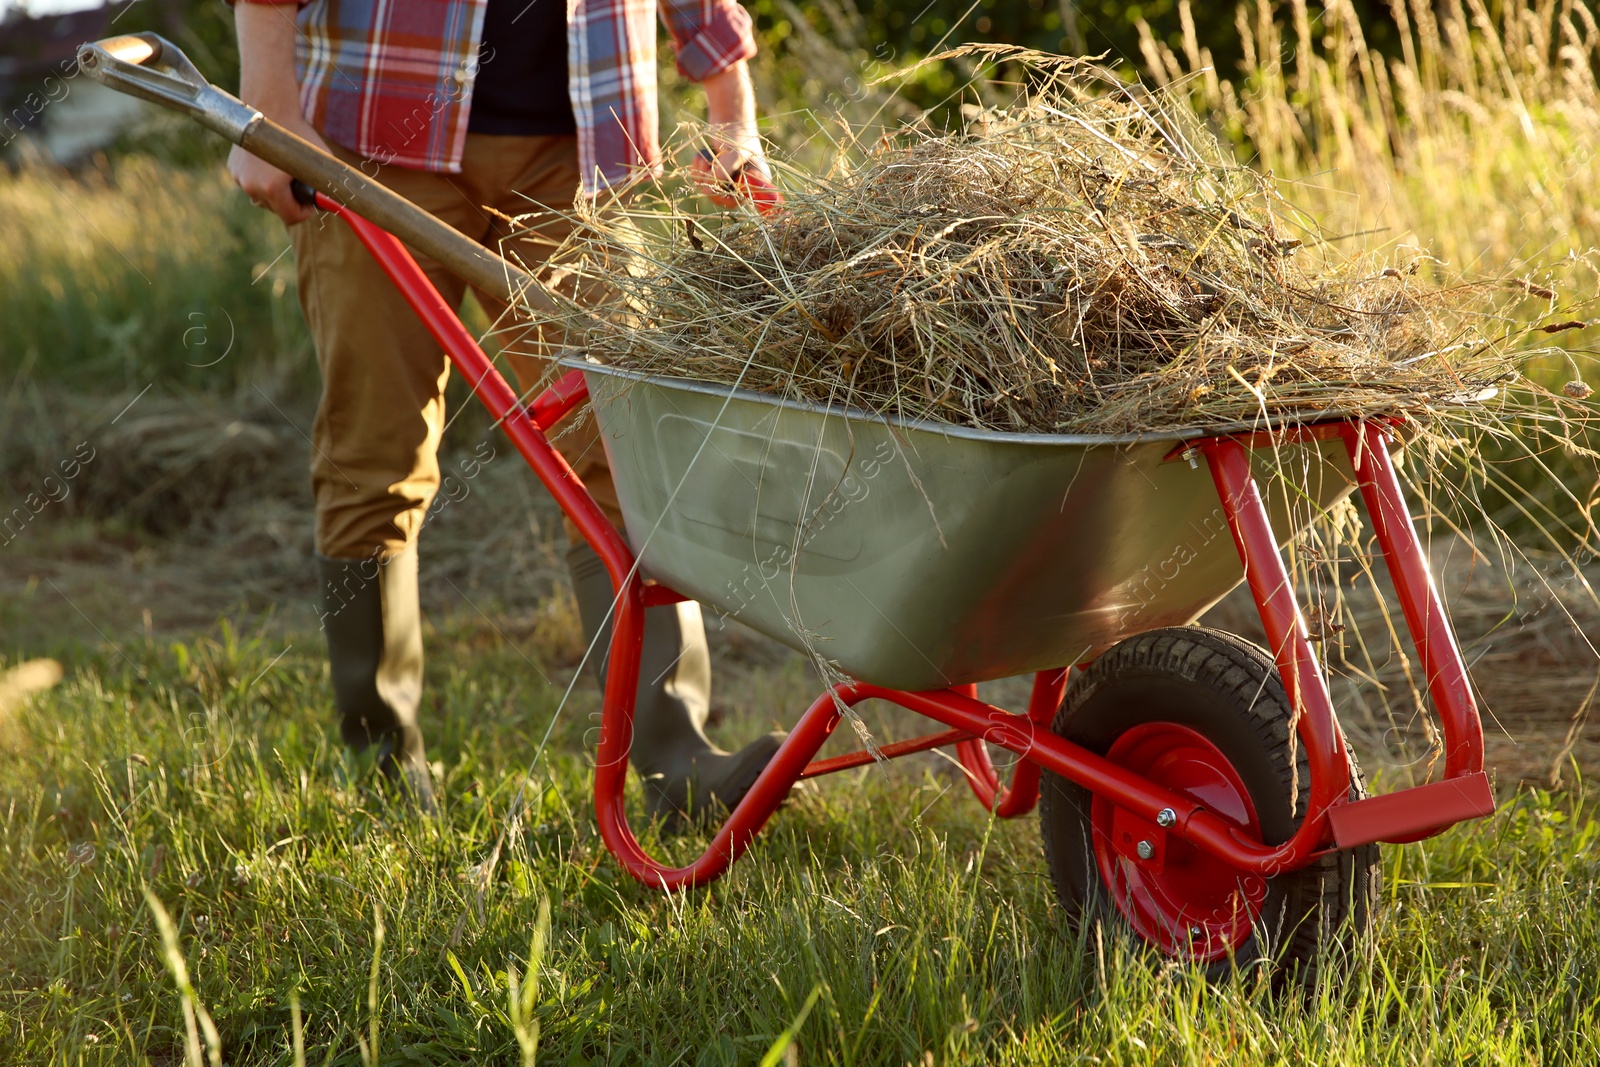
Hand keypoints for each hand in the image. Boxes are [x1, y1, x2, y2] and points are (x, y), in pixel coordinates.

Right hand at [231, 2, 326, 225]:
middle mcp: (251, 187)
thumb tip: (342, 205)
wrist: (271, 107)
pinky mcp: (233, 168)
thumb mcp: (321, 162)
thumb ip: (328, 186)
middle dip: (290, 201)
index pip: (291, 218)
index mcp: (271, 189)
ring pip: (262, 198)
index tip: (310, 202)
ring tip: (284, 174)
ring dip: (275, 192)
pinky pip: (250, 183)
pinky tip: (270, 165)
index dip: (305, 212)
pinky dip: (261, 180)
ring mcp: (239, 178)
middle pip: (276, 209)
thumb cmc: (299, 134)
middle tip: (299, 184)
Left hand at [695, 61, 780, 212]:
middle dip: (709, 183)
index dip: (725, 198)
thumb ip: (724, 172)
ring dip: (701, 174)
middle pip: (721, 197)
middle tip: (705, 165)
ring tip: (702, 158)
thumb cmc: (738, 134)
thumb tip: (710, 187)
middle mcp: (742, 183)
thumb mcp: (734, 153)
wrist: (730, 117)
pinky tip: (699, 156)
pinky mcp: (714, 172)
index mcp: (755, 182)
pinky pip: (701, 180)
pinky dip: (697, 169)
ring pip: (708, 188)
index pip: (739, 201)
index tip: (714, 187)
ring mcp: (727, 178)